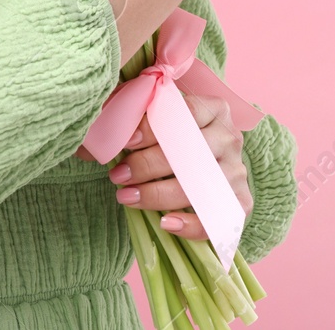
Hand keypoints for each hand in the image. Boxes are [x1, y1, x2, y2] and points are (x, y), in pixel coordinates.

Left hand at [80, 93, 251, 238]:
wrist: (209, 160)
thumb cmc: (176, 136)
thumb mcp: (160, 119)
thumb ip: (134, 121)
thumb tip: (93, 142)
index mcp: (213, 109)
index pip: (182, 114)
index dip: (151, 128)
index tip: (125, 142)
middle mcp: (230, 138)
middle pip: (188, 152)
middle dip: (146, 165)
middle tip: (118, 175)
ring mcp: (237, 171)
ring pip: (197, 187)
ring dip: (157, 195)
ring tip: (127, 197)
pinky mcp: (240, 202)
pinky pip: (216, 219)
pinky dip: (190, 224)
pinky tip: (165, 222)